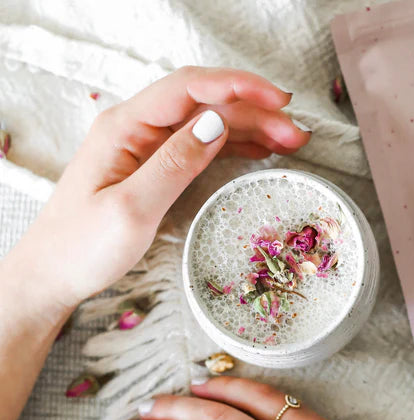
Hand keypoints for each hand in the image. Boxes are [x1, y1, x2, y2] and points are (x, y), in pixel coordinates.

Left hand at [5, 66, 308, 318]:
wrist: (54, 274)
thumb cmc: (82, 246)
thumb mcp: (131, 208)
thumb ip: (174, 163)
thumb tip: (216, 123)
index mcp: (125, 127)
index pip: (189, 88)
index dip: (238, 87)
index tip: (278, 102)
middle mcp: (136, 128)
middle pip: (205, 104)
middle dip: (254, 112)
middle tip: (296, 134)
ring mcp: (146, 147)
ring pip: (207, 124)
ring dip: (250, 128)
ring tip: (289, 142)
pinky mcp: (154, 167)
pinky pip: (200, 146)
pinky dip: (233, 146)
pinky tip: (259, 151)